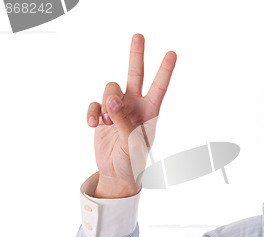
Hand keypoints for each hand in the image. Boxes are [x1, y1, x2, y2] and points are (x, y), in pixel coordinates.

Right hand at [86, 34, 176, 197]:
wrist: (116, 173)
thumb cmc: (133, 161)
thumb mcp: (133, 143)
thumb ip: (124, 120)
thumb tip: (113, 100)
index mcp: (150, 112)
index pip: (159, 87)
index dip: (165, 70)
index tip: (172, 53)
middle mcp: (135, 106)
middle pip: (135, 75)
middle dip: (136, 55)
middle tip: (139, 36)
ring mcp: (117, 109)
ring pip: (110, 88)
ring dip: (106, 102)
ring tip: (107, 121)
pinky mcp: (101, 115)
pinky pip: (93, 104)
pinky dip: (91, 113)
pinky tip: (93, 125)